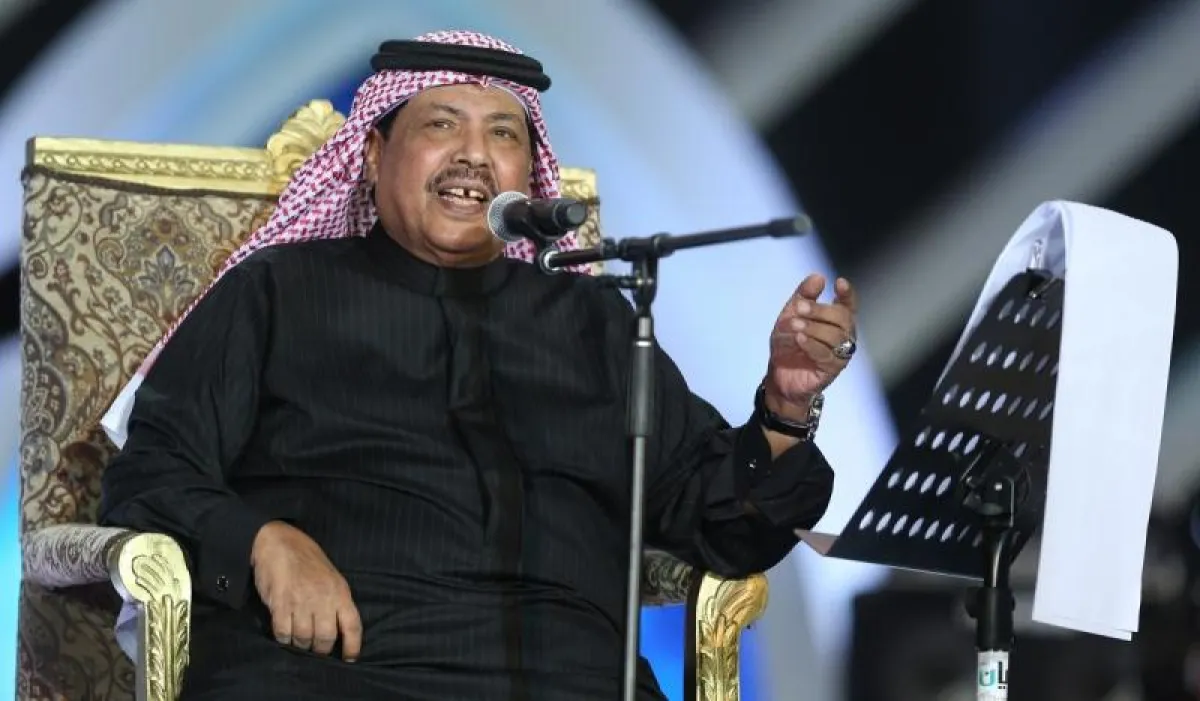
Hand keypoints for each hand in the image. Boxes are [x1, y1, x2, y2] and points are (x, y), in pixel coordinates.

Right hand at [251, 521, 361, 661]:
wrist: (278, 542)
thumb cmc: (307, 559)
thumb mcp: (331, 576)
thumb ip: (336, 600)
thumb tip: (338, 627)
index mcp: (340, 591)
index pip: (353, 625)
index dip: (353, 646)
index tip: (350, 659)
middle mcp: (323, 599)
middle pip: (326, 638)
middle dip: (321, 650)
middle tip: (316, 650)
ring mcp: (301, 602)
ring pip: (304, 639)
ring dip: (301, 645)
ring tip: (299, 641)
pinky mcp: (280, 603)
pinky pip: (283, 633)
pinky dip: (284, 638)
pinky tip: (284, 634)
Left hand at [767, 274, 857, 413]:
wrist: (779, 376)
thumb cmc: (789, 344)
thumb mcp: (791, 315)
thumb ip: (804, 296)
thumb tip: (818, 277)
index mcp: (837, 321)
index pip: (849, 305)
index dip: (848, 294)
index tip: (839, 282)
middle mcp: (844, 336)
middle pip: (843, 318)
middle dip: (820, 310)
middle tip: (799, 307)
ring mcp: (840, 354)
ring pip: (836, 336)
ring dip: (814, 327)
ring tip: (795, 325)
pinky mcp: (832, 369)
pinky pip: (826, 354)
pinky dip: (812, 344)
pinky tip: (800, 339)